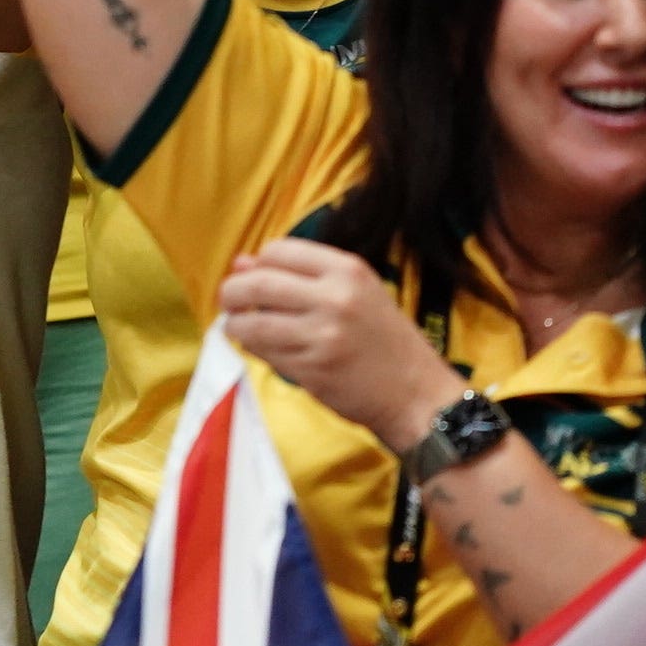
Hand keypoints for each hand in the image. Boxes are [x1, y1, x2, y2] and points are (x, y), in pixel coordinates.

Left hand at [219, 237, 468, 451]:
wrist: (416, 394)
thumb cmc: (385, 341)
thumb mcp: (357, 294)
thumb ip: (304, 276)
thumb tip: (241, 262)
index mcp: (348, 270)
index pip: (279, 250)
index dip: (258, 262)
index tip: (255, 276)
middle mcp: (335, 297)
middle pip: (257, 283)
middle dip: (232, 291)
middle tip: (229, 300)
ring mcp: (322, 335)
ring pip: (253, 322)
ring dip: (235, 324)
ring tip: (237, 326)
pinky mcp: (311, 369)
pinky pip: (264, 352)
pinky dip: (252, 348)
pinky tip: (258, 347)